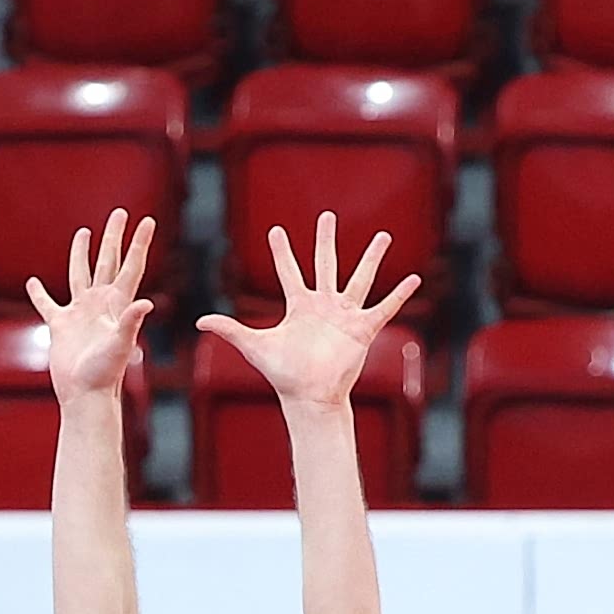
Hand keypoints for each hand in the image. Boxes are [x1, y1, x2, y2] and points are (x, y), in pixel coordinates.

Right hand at [26, 211, 155, 403]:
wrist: (85, 395)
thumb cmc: (105, 374)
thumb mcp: (120, 345)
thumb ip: (130, 322)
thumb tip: (146, 303)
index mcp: (117, 304)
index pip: (131, 265)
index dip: (140, 243)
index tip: (148, 220)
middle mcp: (100, 304)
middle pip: (107, 260)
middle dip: (113, 236)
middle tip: (118, 213)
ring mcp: (80, 313)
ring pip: (79, 274)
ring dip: (81, 253)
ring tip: (84, 232)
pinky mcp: (60, 326)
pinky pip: (47, 304)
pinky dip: (39, 293)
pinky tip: (33, 282)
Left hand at [197, 213, 419, 415]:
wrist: (310, 397)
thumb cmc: (283, 375)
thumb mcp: (254, 347)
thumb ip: (230, 330)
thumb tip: (200, 320)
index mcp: (298, 306)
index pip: (289, 271)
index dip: (282, 252)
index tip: (275, 230)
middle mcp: (322, 305)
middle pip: (325, 264)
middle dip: (325, 240)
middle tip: (327, 216)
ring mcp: (344, 315)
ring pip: (360, 278)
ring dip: (371, 258)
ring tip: (383, 236)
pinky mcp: (362, 329)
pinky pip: (384, 307)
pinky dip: (399, 294)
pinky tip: (413, 279)